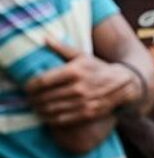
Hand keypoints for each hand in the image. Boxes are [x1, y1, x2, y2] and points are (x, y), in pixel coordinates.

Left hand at [26, 39, 140, 124]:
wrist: (123, 84)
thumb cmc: (98, 68)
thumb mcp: (82, 56)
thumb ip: (62, 48)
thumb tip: (44, 38)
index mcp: (75, 71)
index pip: (43, 81)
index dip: (30, 86)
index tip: (26, 87)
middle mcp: (78, 87)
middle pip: (45, 97)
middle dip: (32, 99)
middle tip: (28, 98)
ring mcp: (83, 102)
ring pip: (51, 109)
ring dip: (39, 109)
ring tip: (35, 106)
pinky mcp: (87, 113)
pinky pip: (61, 119)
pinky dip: (49, 119)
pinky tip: (46, 115)